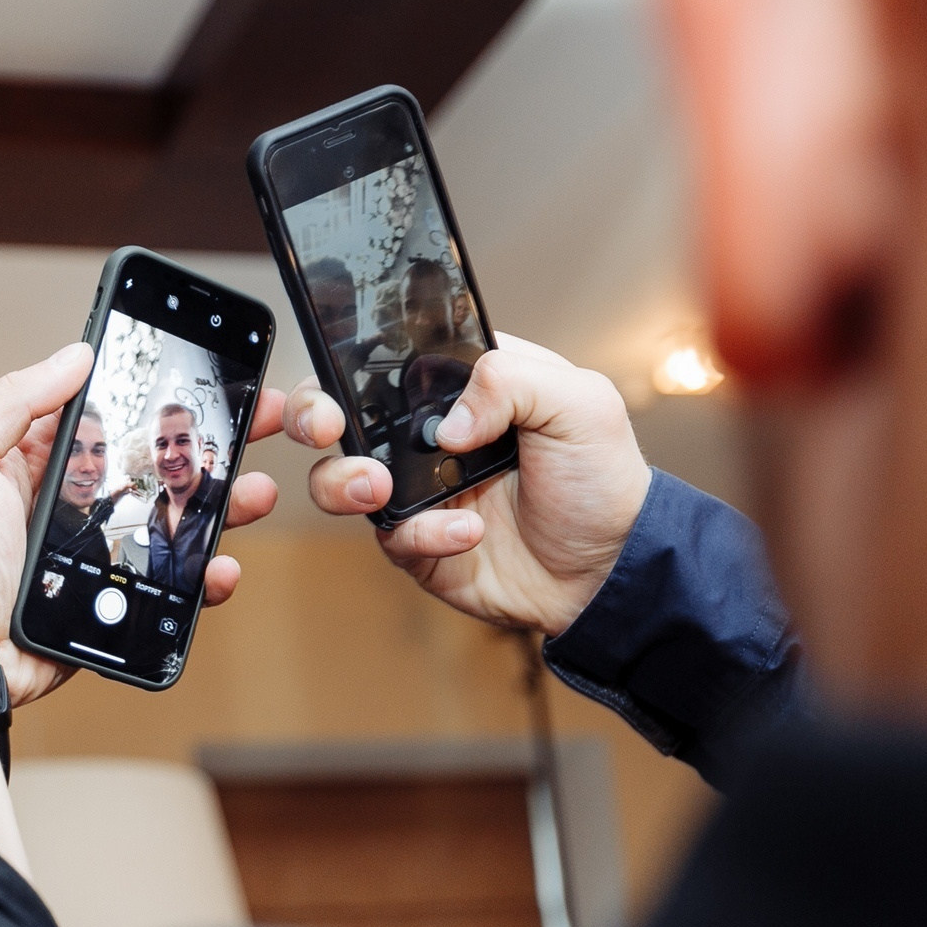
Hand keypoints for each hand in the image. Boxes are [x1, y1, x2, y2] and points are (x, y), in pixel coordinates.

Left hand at [0, 343, 285, 705]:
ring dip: (220, 504)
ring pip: (171, 518)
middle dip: (209, 443)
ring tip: (254, 491)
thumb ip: (14, 399)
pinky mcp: (109, 600)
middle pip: (154, 461)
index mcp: (32, 457)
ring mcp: (93, 551)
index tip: (205, 376)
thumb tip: (74, 354)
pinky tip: (219, 564)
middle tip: (257, 422)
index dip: (155, 394)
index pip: (108, 411)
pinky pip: (168, 581)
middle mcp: (68, 499)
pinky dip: (202, 574)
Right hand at [285, 334, 649, 635]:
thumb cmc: (603, 480)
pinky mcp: (419, 543)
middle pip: (343, 413)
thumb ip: (512, 381)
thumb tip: (447, 421)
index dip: (351, 358)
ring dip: (344, 481)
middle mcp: (429, 434)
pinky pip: (391, 537)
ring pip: (341, 478)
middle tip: (328, 427)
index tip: (340, 373)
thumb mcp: (580, 404)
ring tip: (379, 488)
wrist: (612, 570)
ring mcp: (419, 489)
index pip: (391, 356)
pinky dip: (421, 534)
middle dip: (314, 415)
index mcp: (462, 387)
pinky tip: (468, 532)